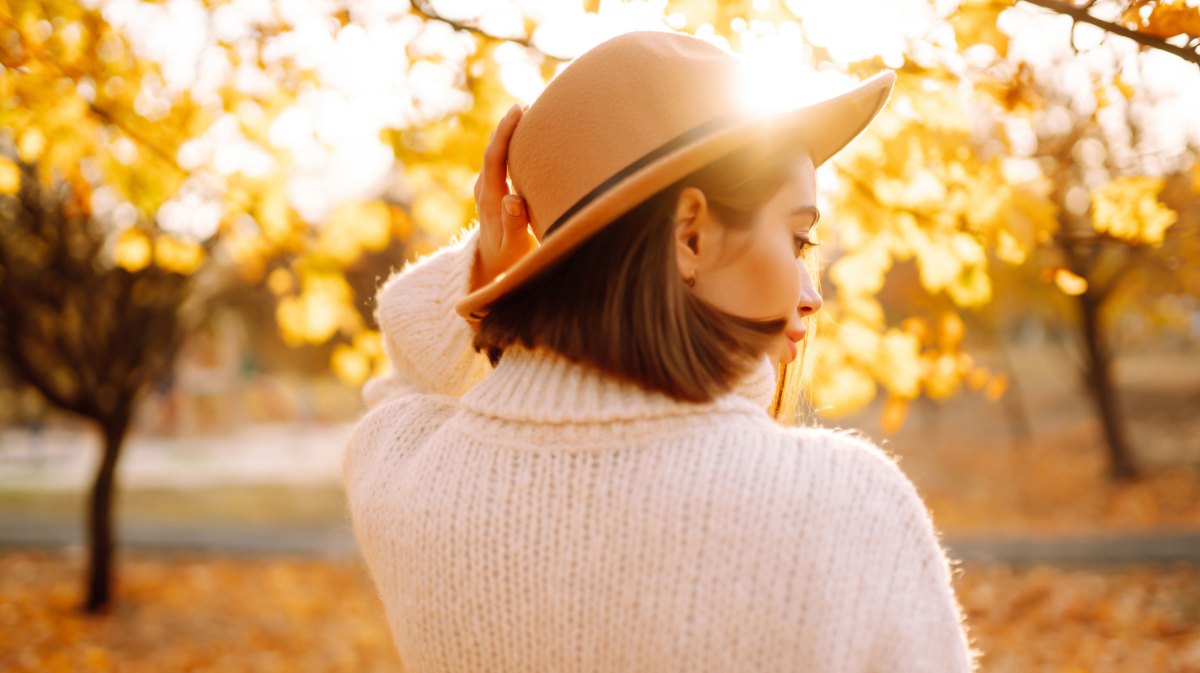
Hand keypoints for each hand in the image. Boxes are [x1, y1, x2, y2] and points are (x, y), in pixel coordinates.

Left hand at [470, 103, 537, 296]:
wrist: (491, 267)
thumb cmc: (509, 260)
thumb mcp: (513, 249)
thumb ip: (514, 225)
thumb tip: (513, 198)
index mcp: (489, 199)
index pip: (494, 158)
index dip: (505, 132)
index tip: (519, 110)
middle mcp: (484, 189)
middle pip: (494, 149)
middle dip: (510, 124)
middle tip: (531, 103)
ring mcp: (487, 187)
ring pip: (497, 153)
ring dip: (511, 133)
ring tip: (533, 113)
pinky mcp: (493, 188)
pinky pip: (501, 160)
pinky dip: (513, 145)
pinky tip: (530, 137)